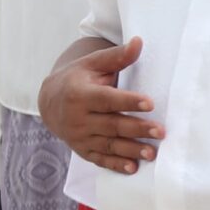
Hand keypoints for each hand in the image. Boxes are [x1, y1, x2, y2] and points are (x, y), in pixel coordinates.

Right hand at [38, 37, 160, 174]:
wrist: (49, 101)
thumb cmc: (78, 79)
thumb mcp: (92, 64)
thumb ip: (116, 57)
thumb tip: (139, 42)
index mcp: (79, 94)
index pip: (107, 99)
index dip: (128, 101)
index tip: (150, 103)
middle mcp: (76, 117)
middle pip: (111, 124)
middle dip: (136, 128)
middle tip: (160, 131)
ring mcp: (78, 136)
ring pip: (108, 144)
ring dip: (130, 150)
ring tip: (152, 153)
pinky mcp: (81, 149)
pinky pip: (99, 159)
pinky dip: (115, 165)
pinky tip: (132, 168)